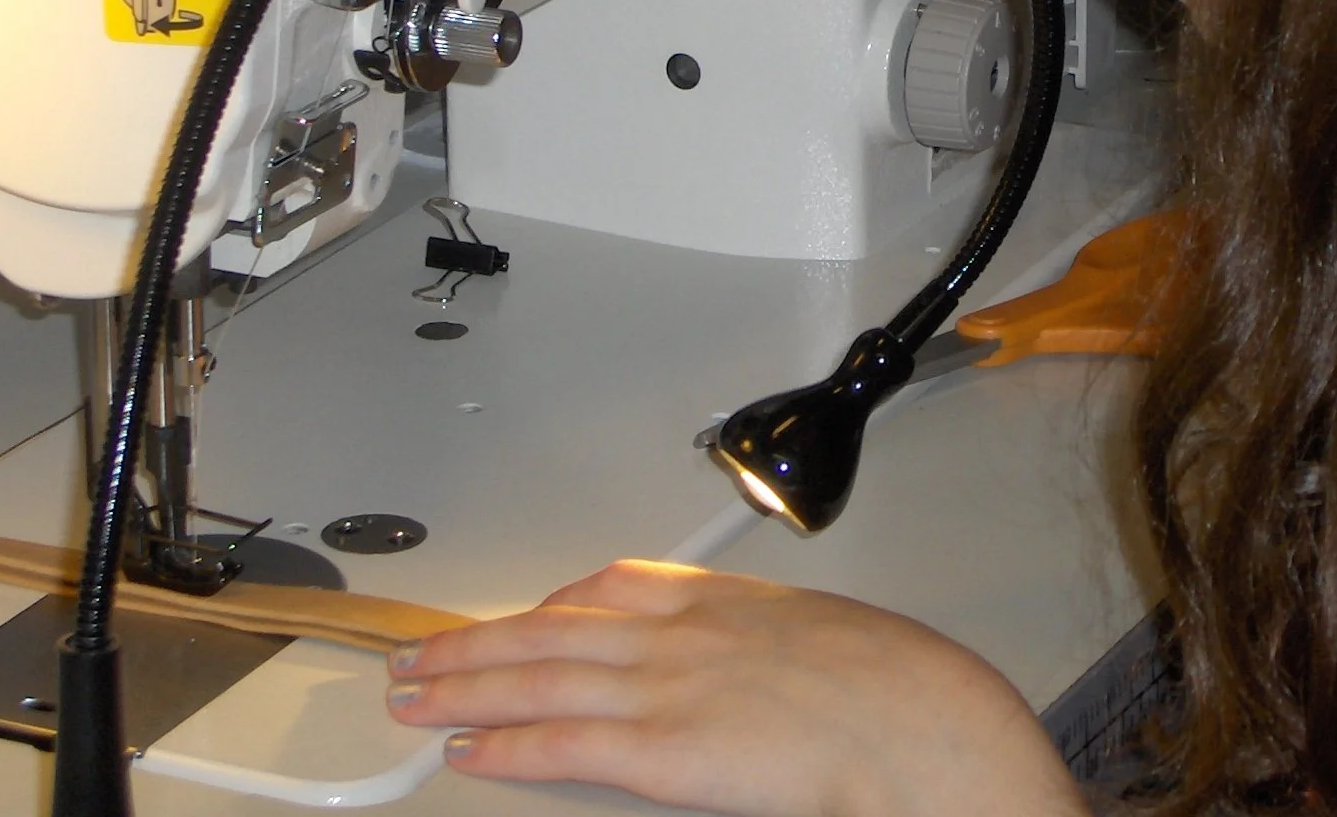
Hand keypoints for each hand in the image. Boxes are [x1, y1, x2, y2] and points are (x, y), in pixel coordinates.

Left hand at [384, 559, 1087, 816]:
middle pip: (552, 629)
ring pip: (538, 679)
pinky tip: (467, 750)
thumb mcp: (827, 636)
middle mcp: (682, 633)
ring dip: (465, 687)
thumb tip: (752, 670)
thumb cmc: (899, 689)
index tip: (519, 617)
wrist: (923, 723)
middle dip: (477, 642)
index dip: (549, 606)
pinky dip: (507, 745)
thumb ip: (767, 644)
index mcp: (725, 600)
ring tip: (413, 696)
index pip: (611, 587)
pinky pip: (562, 744)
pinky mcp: (663, 750)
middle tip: (420, 653)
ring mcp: (667, 688)